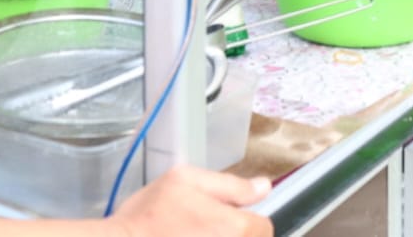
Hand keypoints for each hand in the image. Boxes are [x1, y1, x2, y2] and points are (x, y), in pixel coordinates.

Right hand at [111, 167, 272, 236]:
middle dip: (233, 234)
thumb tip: (264, 187)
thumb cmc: (148, 215)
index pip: (263, 228)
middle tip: (200, 230)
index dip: (246, 220)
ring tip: (186, 235)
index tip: (222, 217)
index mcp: (236, 228)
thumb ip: (229, 185)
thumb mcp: (184, 181)